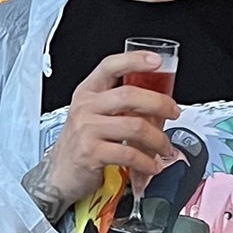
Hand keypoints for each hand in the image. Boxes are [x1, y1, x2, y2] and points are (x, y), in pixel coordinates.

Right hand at [22, 51, 179, 221]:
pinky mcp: (92, 153)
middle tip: (174, 112)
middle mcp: (85, 107)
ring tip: (165, 147)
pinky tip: (153, 165)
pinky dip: (148, 162)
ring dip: (159, 139)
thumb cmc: (82, 141)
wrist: (59, 173)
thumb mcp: (93, 113)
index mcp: (88, 91)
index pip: (110, 66)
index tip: (156, 61)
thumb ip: (117, 103)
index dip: (134, 60)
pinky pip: (130, 154)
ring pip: (135, 126)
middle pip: (129, 95)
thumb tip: (158, 100)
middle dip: (160, 103)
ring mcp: (87, 129)